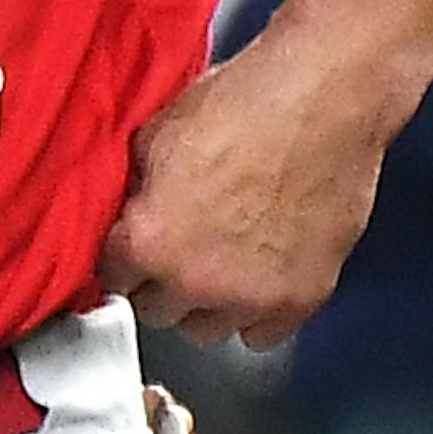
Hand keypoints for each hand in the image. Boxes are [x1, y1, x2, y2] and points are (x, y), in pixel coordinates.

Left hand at [100, 0, 432, 349]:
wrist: (321, 100)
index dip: (121, 254)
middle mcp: (195, 284)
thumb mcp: (155, 133)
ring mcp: (251, 300)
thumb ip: (135, 190)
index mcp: (148, 241)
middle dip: (158, 281)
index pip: (111, 276)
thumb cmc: (237, 103)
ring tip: (216, 260)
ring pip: (206, 330)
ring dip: (205, 302)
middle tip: (174, 245)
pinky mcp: (302, 302)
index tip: (130, 242)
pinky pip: (261, 334)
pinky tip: (257, 272)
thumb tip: (128, 212)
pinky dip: (255, 311)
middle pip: (155, 311)